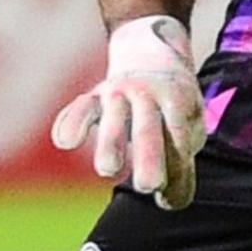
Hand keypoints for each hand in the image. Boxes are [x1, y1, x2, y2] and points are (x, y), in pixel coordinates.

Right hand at [50, 16, 204, 208]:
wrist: (152, 48)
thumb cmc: (173, 104)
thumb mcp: (186, 123)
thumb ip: (180, 160)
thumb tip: (173, 203)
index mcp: (178, 101)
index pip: (178, 138)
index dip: (177, 168)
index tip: (168, 200)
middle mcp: (148, 94)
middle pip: (148, 128)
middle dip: (149, 156)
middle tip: (148, 186)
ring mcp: (119, 92)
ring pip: (113, 117)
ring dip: (111, 143)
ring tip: (108, 170)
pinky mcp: (95, 95)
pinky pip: (81, 107)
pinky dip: (71, 122)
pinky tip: (65, 142)